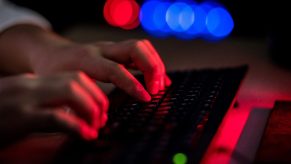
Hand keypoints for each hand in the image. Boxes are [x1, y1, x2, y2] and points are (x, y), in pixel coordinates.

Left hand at [0, 25, 170, 101]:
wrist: (52, 53)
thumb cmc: (54, 73)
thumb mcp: (59, 89)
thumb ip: (76, 107)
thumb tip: (95, 125)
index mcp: (86, 61)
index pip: (115, 70)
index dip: (133, 85)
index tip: (147, 98)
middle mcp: (102, 50)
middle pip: (135, 48)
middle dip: (152, 68)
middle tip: (156, 89)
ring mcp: (111, 47)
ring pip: (142, 46)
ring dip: (156, 64)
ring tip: (161, 85)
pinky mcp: (118, 50)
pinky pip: (141, 51)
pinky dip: (153, 64)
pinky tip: (159, 80)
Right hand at [0, 72, 107, 146]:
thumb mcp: (19, 106)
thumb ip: (41, 105)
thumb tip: (67, 115)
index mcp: (31, 83)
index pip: (72, 77)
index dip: (92, 91)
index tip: (100, 107)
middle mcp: (30, 85)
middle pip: (75, 80)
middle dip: (96, 97)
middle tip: (102, 116)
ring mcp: (24, 99)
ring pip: (70, 91)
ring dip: (89, 108)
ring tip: (95, 125)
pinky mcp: (19, 118)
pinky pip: (55, 117)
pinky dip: (76, 126)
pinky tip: (85, 135)